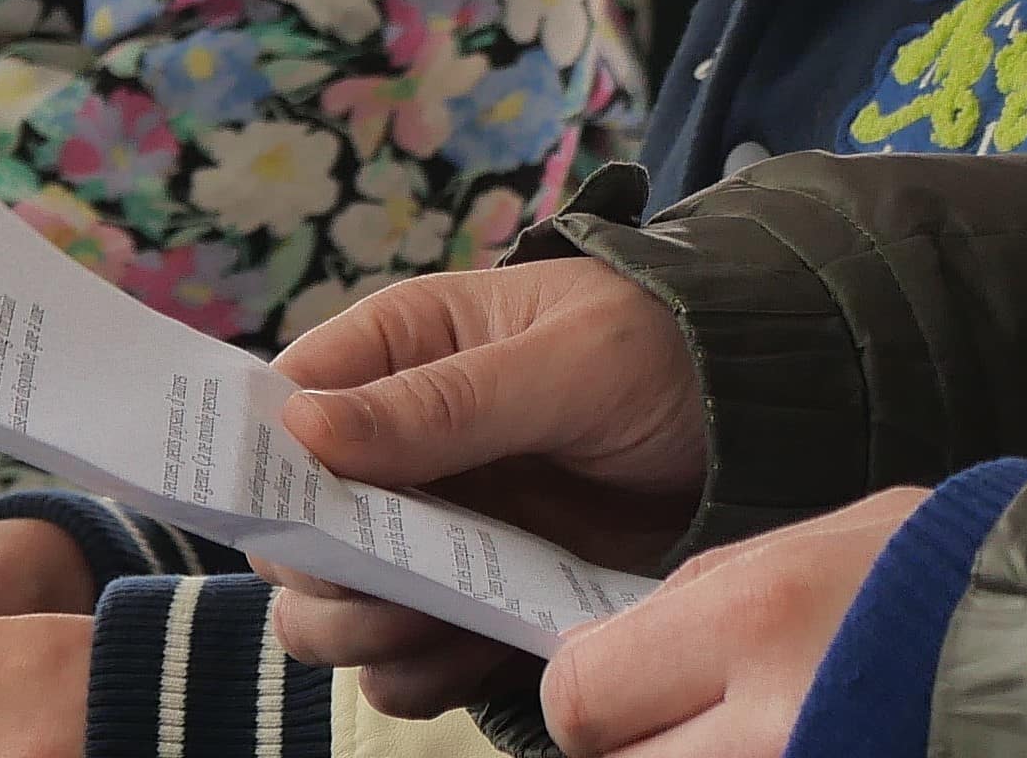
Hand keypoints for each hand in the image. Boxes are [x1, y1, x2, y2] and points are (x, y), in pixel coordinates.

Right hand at [260, 260, 703, 713]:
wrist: (758, 423)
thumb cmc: (660, 352)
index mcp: (398, 350)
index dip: (267, 471)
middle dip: (322, 577)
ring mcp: (430, 528)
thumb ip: (444, 402)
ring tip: (437, 625)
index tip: (304, 523)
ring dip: (364, 637)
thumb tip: (304, 427)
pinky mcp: (471, 597)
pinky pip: (402, 664)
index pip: (279, 411)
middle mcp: (392, 444)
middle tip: (390, 592)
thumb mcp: (566, 362)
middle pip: (289, 534)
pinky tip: (479, 649)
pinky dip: (421, 676)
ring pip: (330, 612)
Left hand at [537, 493, 924, 757]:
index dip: (589, 698)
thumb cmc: (956, 568)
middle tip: (685, 722)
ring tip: (757, 727)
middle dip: (637, 748)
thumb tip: (614, 648)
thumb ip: (709, 592)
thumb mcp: (820, 538)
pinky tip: (799, 741)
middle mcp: (766, 721)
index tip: (614, 693)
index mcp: (750, 616)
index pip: (582, 694)